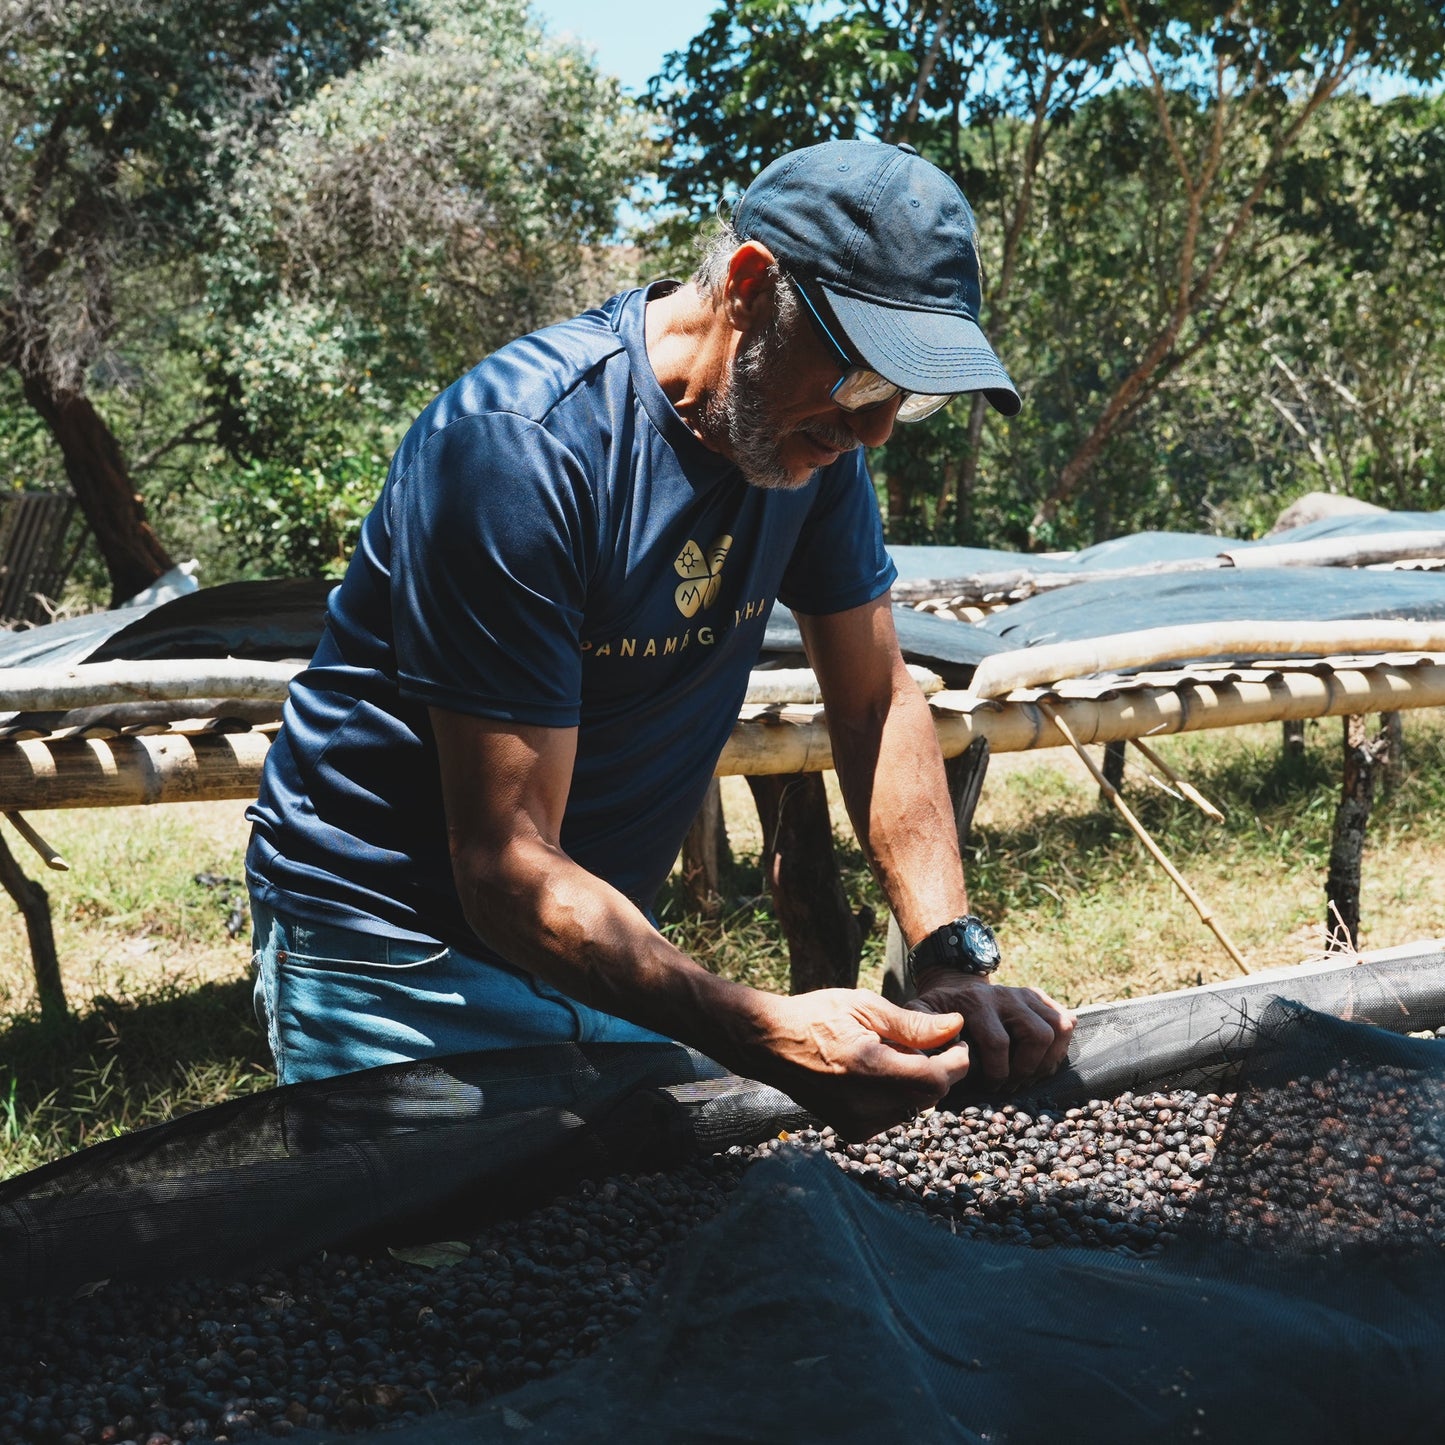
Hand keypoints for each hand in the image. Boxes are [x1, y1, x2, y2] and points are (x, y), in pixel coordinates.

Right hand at [745, 988, 970, 1140]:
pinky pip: (894, 1115)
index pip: (935, 1079)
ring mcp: (857, 1124)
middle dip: (938, 1070)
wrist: (770, 1043)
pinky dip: (898, 1096)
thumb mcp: (865, 1006)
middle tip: (925, 1042)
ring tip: (894, 1055)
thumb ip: (913, 1024)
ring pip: (915, 1108)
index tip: (955, 1042)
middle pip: (929, 1096)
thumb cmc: (816, 1016)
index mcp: (868, 1068)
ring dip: (918, 1083)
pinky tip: (879, 1074)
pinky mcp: (852, 1132)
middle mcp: (864, 1105)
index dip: (956, 1061)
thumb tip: (956, 1027)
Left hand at [908, 972, 1073, 1091]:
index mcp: (975, 1002)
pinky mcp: (1040, 999)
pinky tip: (1040, 1061)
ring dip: (1047, 1060)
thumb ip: (919, 1029)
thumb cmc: (936, 1012)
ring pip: (1058, 1028)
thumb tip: (943, 1048)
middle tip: (1011, 1085)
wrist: (954, 987)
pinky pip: (1067, 1020)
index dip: (997, 1073)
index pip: (998, 1042)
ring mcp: (1026, 996)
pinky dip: (1060, 1046)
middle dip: (1026, 1069)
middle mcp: (1006, 996)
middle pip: (1038, 1035)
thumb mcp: (918, 1015)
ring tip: (1027, 1076)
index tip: (989, 1088)